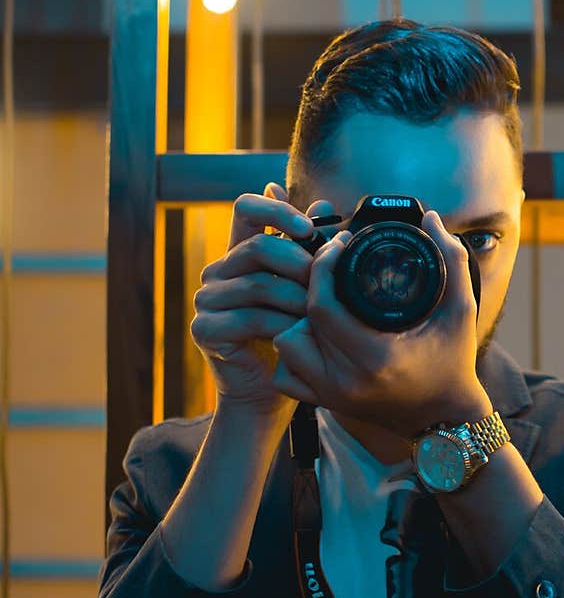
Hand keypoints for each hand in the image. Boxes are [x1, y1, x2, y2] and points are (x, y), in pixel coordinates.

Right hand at [190, 182, 336, 420]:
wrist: (267, 393)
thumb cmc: (289, 338)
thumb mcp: (304, 289)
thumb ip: (309, 249)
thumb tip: (325, 204)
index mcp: (239, 253)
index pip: (246, 208)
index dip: (276, 210)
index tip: (308, 228)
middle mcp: (217, 272)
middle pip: (258, 246)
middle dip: (299, 263)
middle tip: (323, 284)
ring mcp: (206, 300)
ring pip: (258, 284)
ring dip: (296, 299)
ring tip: (317, 315)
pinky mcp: (204, 328)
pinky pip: (250, 318)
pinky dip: (281, 326)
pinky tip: (299, 334)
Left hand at [270, 210, 491, 437]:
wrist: (447, 421)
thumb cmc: (455, 364)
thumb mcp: (462, 311)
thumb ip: (451, 260)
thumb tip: (433, 218)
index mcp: (375, 357)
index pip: (322, 306)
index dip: (322, 266)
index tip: (337, 245)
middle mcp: (346, 381)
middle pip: (299, 322)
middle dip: (309, 287)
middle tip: (328, 267)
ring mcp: (333, 396)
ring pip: (286, 347)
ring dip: (299, 321)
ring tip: (324, 304)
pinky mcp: (327, 405)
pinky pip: (287, 375)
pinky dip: (294, 353)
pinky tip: (315, 337)